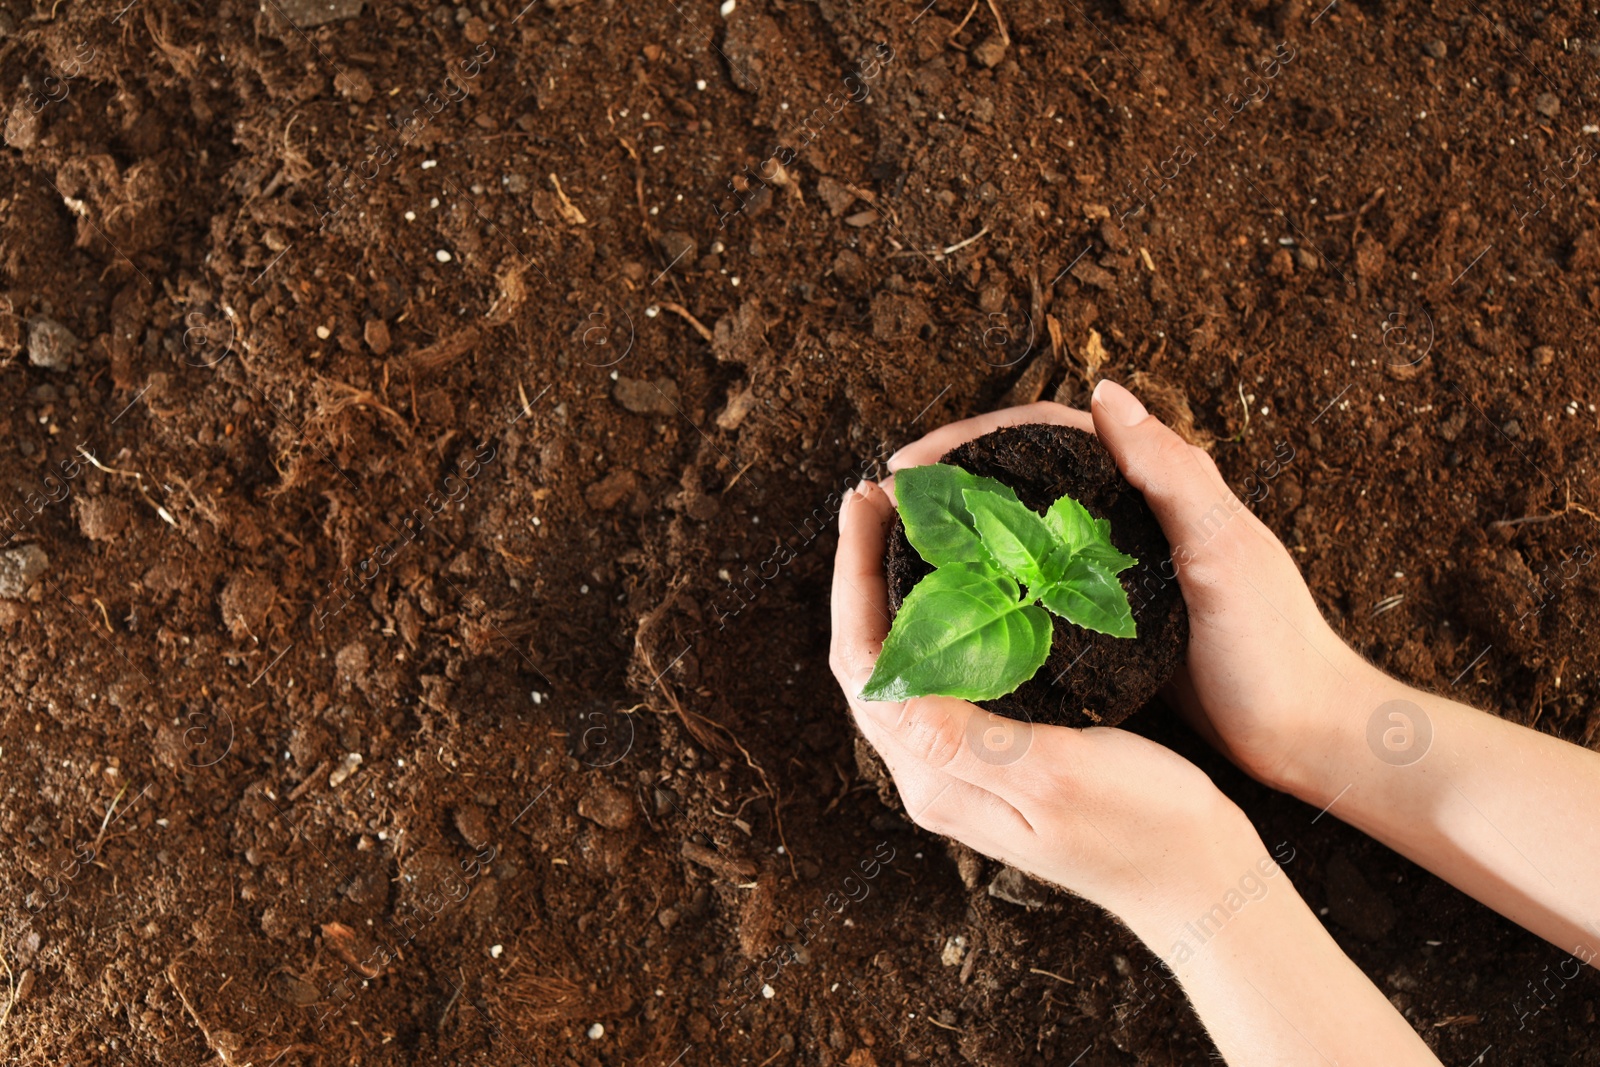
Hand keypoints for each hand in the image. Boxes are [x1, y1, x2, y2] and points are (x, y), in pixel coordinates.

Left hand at [829, 476, 1258, 923]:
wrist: (1201, 878)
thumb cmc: (1145, 827)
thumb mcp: (1055, 775)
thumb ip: (964, 738)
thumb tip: (882, 685)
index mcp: (936, 779)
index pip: (861, 665)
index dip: (851, 578)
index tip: (867, 504)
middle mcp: (933, 775)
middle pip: (869, 659)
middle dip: (862, 573)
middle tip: (879, 496)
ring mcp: (961, 767)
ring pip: (901, 662)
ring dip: (892, 590)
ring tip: (907, 523)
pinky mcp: (994, 756)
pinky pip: (941, 672)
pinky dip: (937, 615)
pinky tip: (962, 579)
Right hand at [885, 388, 1373, 793]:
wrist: (1310, 734)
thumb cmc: (1276, 646)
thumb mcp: (1223, 551)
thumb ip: (1170, 472)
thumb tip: (1103, 392)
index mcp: (1159, 482)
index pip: (1043, 433)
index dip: (969, 439)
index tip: (909, 467)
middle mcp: (1133, 514)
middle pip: (1023, 474)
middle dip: (951, 478)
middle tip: (889, 505)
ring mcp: (1119, 566)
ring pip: (1023, 526)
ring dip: (964, 527)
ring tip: (903, 547)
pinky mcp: (1112, 616)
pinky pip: (1035, 579)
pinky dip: (991, 578)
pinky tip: (956, 602)